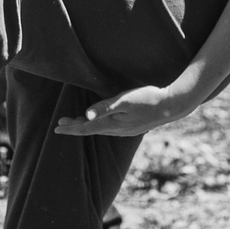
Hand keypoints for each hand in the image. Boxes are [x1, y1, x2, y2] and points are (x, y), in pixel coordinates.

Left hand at [55, 81, 205, 138]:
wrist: (172, 105)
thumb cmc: (148, 98)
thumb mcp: (125, 100)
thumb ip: (106, 107)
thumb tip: (86, 114)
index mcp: (113, 124)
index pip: (86, 128)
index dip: (71, 128)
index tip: (57, 127)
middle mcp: (118, 130)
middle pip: (92, 130)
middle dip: (76, 127)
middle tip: (61, 124)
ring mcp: (126, 130)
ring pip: (101, 129)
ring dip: (87, 126)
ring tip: (77, 123)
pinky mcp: (133, 127)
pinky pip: (110, 128)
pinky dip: (100, 125)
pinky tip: (101, 122)